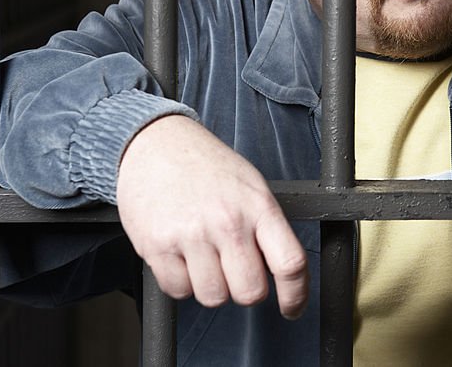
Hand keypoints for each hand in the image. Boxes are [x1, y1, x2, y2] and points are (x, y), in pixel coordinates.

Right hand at [116, 114, 308, 317]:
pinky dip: (181, 282)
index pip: (289, 263)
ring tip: (204, 255)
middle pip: (250, 292)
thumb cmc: (206, 166)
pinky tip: (182, 255)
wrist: (156, 143)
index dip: (295, 295)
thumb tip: (280, 271)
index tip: (292, 308)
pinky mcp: (157, 246)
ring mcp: (191, 235)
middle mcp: (227, 222)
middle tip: (235, 270)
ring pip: (213, 297)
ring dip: (211, 286)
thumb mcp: (251, 187)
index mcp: (258, 206)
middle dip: (246, 290)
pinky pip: (178, 291)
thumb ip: (267, 227)